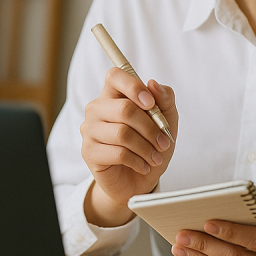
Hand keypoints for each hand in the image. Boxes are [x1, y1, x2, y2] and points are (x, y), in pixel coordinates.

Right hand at [80, 67, 178, 226]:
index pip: (115, 76)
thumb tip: (153, 83)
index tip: (151, 104)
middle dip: (151, 128)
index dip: (133, 86)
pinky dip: (137, 161)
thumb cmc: (150, 144)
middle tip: (164, 142)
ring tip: (155, 157)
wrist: (139, 180)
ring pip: (122, 133)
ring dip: (146, 148)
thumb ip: (165, 98)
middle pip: (124, 109)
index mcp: (114, 94)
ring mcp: (90, 130)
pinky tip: (143, 165)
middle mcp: (97, 108)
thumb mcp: (167, 120)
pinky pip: (118, 153)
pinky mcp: (88, 152)